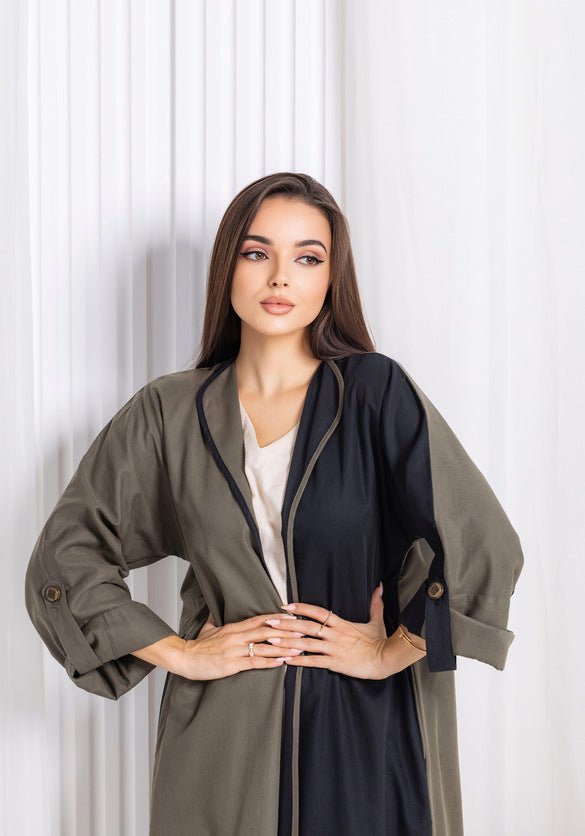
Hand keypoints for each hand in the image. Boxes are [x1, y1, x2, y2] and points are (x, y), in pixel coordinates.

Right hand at [176, 609, 306, 680]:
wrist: (185, 658)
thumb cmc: (198, 645)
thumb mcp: (208, 628)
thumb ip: (216, 620)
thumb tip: (216, 610)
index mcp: (233, 628)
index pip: (259, 619)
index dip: (277, 618)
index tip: (292, 617)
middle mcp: (236, 636)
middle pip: (266, 630)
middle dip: (286, 631)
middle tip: (303, 630)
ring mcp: (234, 650)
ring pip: (263, 647)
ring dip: (283, 648)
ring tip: (298, 648)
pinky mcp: (231, 664)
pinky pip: (254, 663)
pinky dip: (269, 662)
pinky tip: (281, 663)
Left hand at [262, 582, 404, 679]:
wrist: (386, 659)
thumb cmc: (380, 640)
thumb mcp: (376, 620)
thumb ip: (375, 603)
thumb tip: (379, 587)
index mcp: (341, 623)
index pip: (317, 612)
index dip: (301, 608)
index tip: (286, 606)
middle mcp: (334, 634)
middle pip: (306, 627)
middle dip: (286, 624)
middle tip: (269, 622)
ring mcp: (333, 649)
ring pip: (306, 644)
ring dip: (287, 642)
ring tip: (270, 640)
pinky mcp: (335, 663)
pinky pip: (314, 661)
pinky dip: (299, 661)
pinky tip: (286, 661)